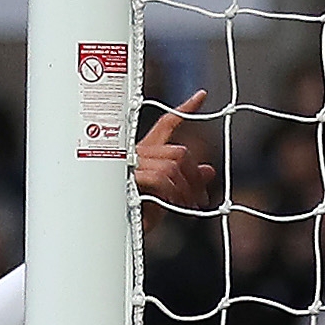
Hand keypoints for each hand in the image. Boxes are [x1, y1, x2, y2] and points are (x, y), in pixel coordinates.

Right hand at [133, 90, 210, 204]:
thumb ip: (188, 182)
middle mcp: (136, 153)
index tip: (201, 96)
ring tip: (190, 208)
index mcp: (144, 152)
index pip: (166, 124)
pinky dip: (175, 194)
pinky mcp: (128, 177)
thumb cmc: (136, 213)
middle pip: (179, 152)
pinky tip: (177, 206)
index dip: (185, 110)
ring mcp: (131, 163)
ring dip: (188, 190)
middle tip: (201, 199)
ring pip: (173, 166)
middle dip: (195, 177)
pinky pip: (161, 178)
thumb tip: (208, 170)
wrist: (116, 229)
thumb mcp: (169, 196)